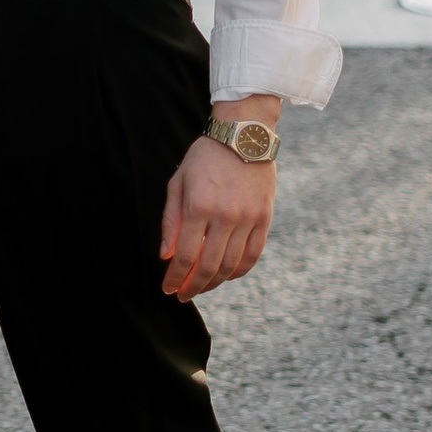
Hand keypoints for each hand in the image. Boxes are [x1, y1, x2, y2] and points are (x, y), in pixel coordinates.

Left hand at [159, 136, 275, 300]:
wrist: (243, 136)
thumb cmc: (204, 158)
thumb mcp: (178, 183)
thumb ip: (171, 221)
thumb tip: (167, 255)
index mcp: (198, 207)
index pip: (185, 256)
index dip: (175, 278)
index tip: (168, 289)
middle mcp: (225, 216)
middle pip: (209, 266)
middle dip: (193, 286)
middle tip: (184, 295)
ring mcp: (248, 218)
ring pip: (231, 265)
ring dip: (214, 282)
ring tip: (202, 287)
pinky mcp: (264, 218)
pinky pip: (253, 254)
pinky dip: (239, 270)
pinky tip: (226, 275)